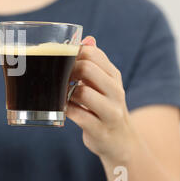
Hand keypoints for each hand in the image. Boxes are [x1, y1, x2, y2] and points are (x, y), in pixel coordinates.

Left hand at [67, 36, 139, 163]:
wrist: (122, 142)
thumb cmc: (105, 107)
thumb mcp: (105, 83)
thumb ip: (94, 62)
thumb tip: (86, 38)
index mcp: (114, 76)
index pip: (93, 53)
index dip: (72, 54)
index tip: (62, 62)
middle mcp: (115, 91)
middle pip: (87, 69)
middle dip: (67, 71)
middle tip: (58, 78)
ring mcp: (110, 111)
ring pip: (82, 92)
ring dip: (65, 93)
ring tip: (61, 95)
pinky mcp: (100, 130)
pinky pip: (78, 115)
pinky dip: (65, 110)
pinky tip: (63, 109)